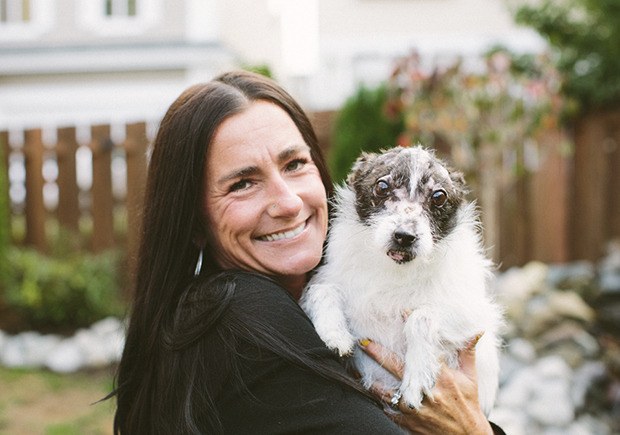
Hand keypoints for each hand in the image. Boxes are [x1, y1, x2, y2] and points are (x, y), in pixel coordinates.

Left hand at [360, 336, 492, 434]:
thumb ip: (469, 353)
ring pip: (386, 391)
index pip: (425, 348)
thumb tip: (478, 331)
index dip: (414, 331)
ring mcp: (415, 408)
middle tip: (363, 341)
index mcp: (443, 377)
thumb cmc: (468, 405)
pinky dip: (376, 400)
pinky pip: (387, 409)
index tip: (402, 314)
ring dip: (371, 380)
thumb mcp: (471, 378)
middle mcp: (427, 392)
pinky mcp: (407, 422)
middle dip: (378, 353)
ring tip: (354, 367)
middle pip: (397, 368)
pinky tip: (365, 389)